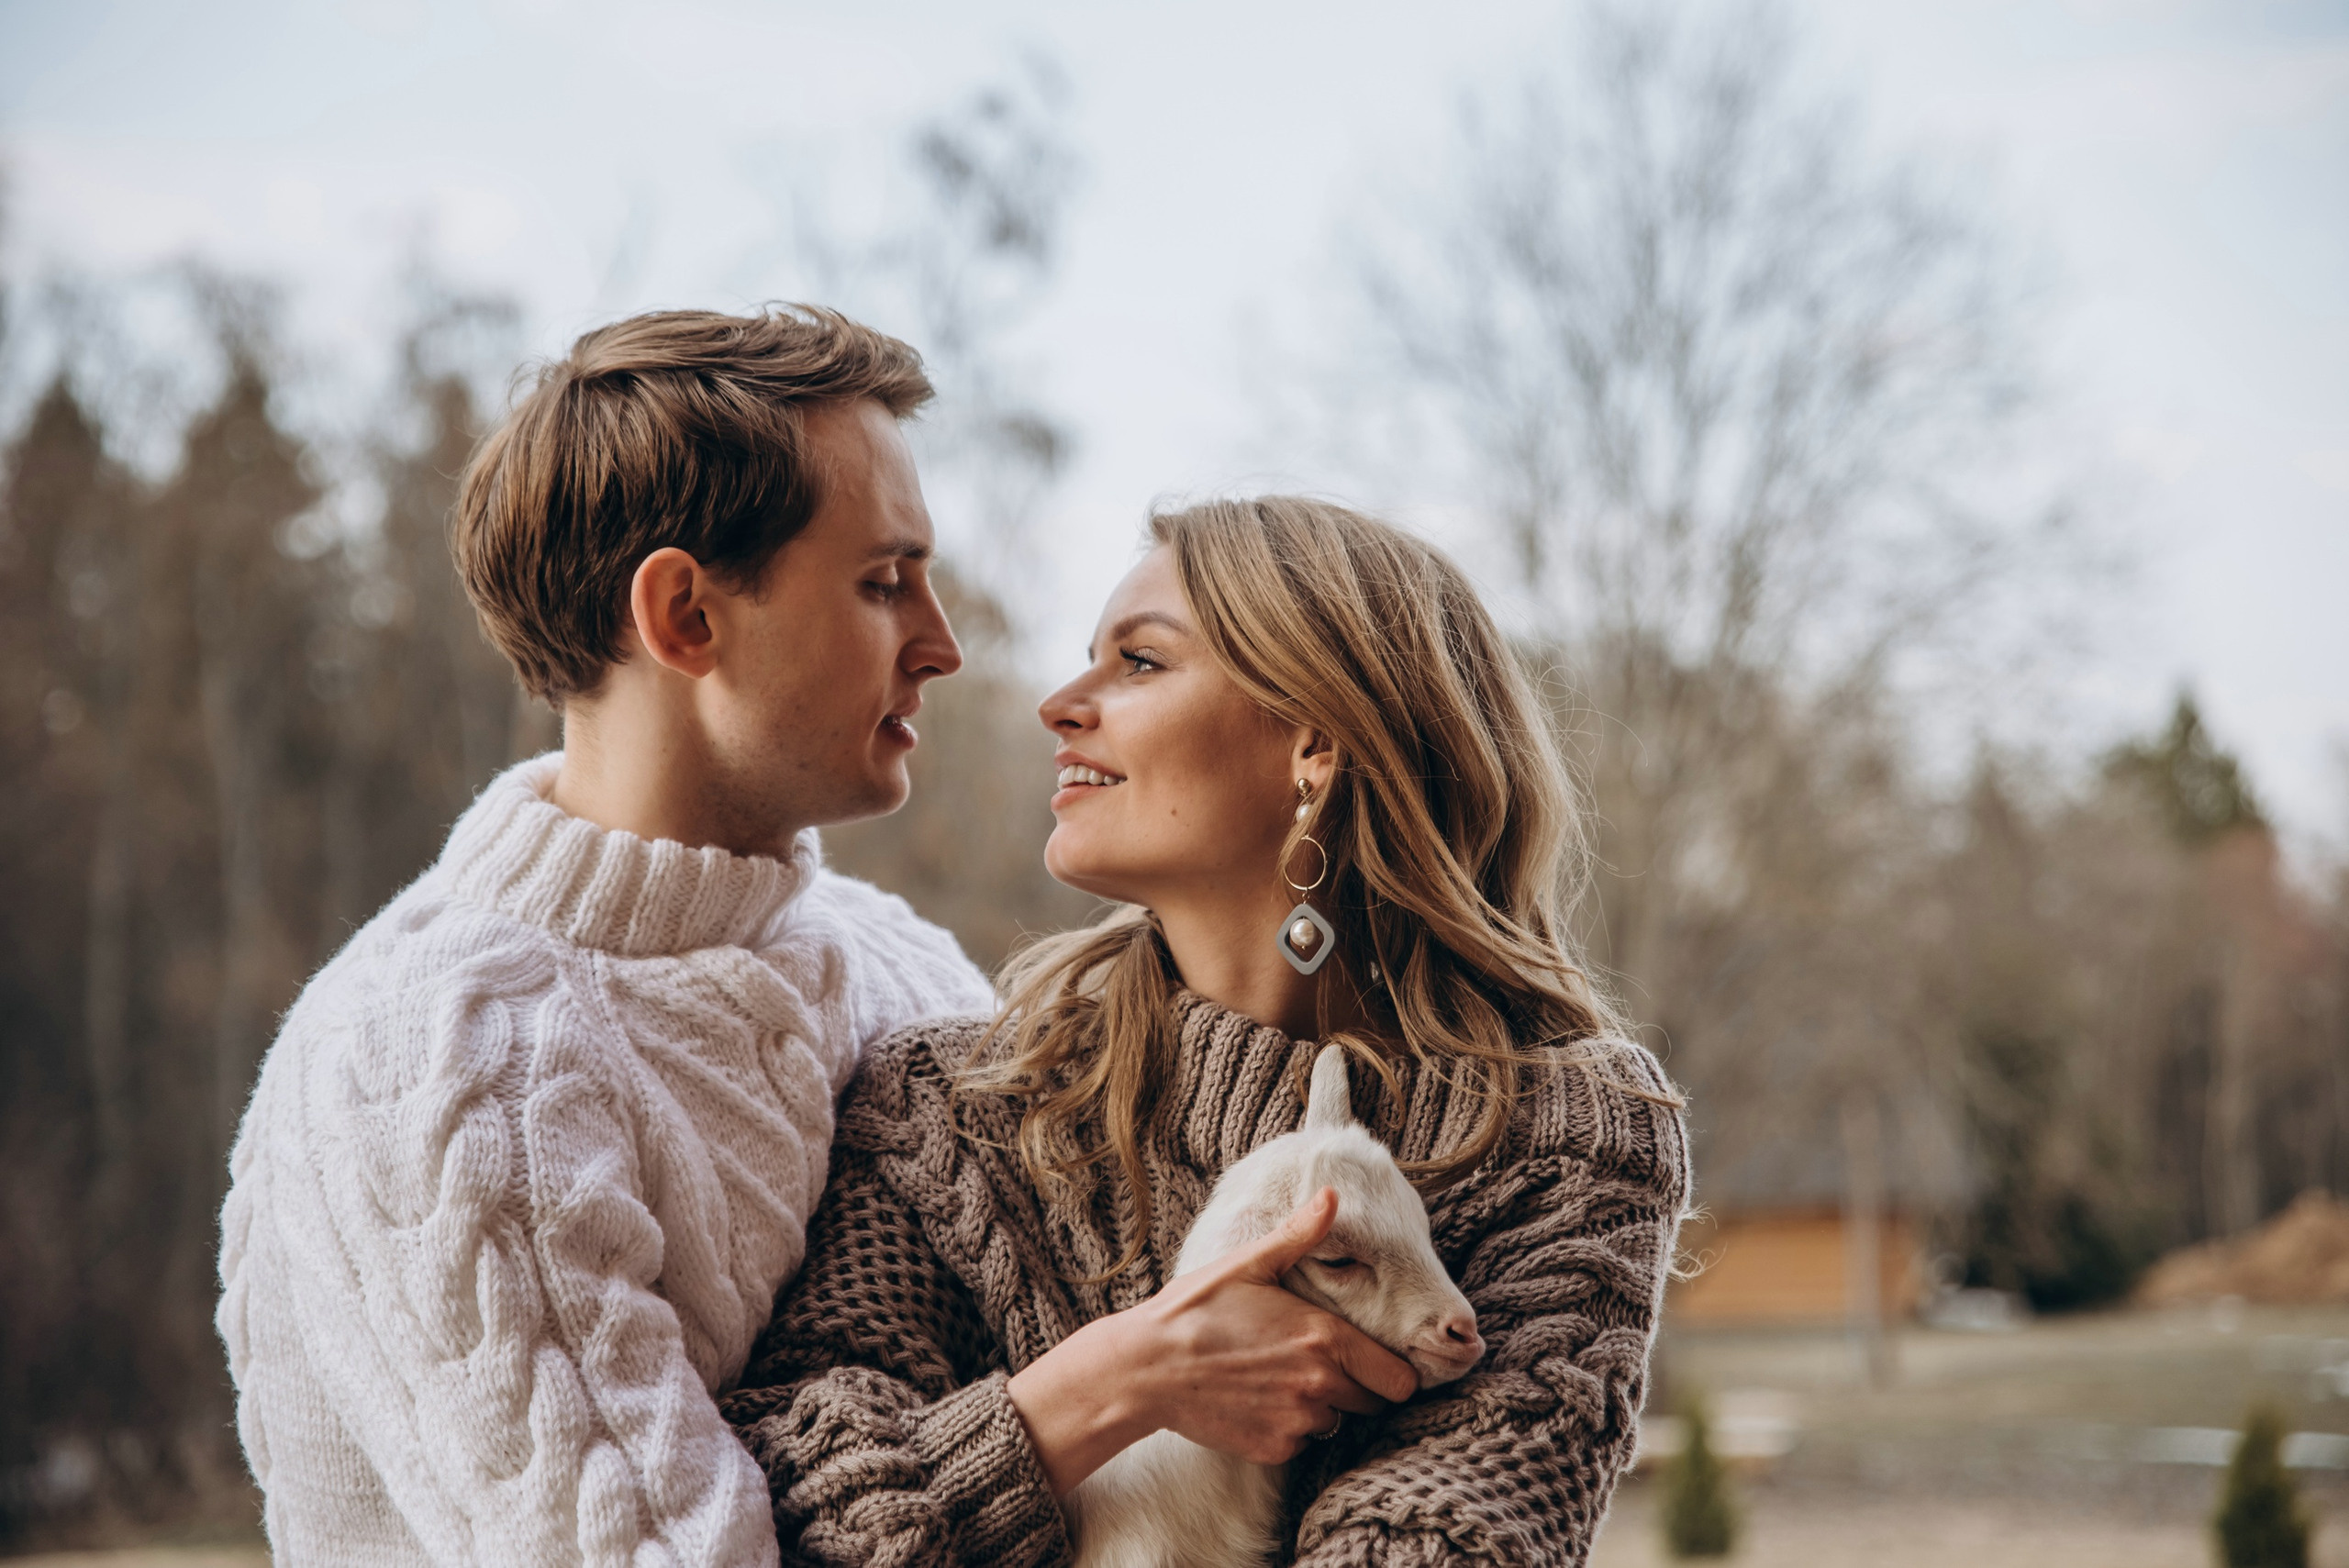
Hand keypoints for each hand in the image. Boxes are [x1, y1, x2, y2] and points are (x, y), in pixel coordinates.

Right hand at [1007, 1188, 1418, 1494]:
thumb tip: (1333, 1195)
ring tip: (1278, 1377)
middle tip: (1317, 1362)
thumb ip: (1300, 1235)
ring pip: (1334, 1421)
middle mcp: (1319, 1386)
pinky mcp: (1273, 1450)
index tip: (1375, 1361)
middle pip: (1372, 1403)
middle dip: (1356, 1386)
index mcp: (1324, 1338)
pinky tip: (1257, 1400)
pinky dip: (1287, 1427)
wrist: (1147, 1368)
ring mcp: (1296, 1422)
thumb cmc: (1197, 1310)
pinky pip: (1300, 1442)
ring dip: (1319, 1405)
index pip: (1400, 1380)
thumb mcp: (1249, 1263)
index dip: (1392, 1371)